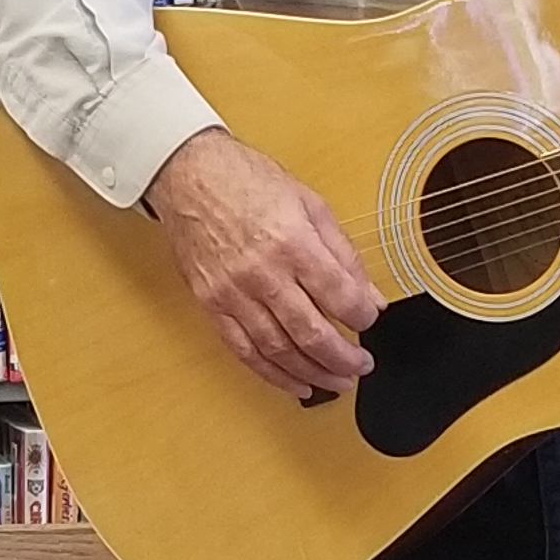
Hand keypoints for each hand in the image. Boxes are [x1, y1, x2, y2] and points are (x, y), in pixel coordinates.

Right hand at [145, 129, 383, 398]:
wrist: (189, 174)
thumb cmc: (247, 181)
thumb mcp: (310, 204)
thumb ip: (343, 254)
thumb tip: (369, 295)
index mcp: (293, 243)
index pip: (340, 296)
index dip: (363, 317)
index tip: (371, 320)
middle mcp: (263, 273)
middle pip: (312, 333)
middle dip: (344, 358)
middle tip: (361, 366)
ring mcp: (234, 292)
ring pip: (279, 350)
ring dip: (313, 374)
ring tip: (336, 382)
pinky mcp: (212, 304)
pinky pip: (244, 351)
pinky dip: (273, 375)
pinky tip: (295, 385)